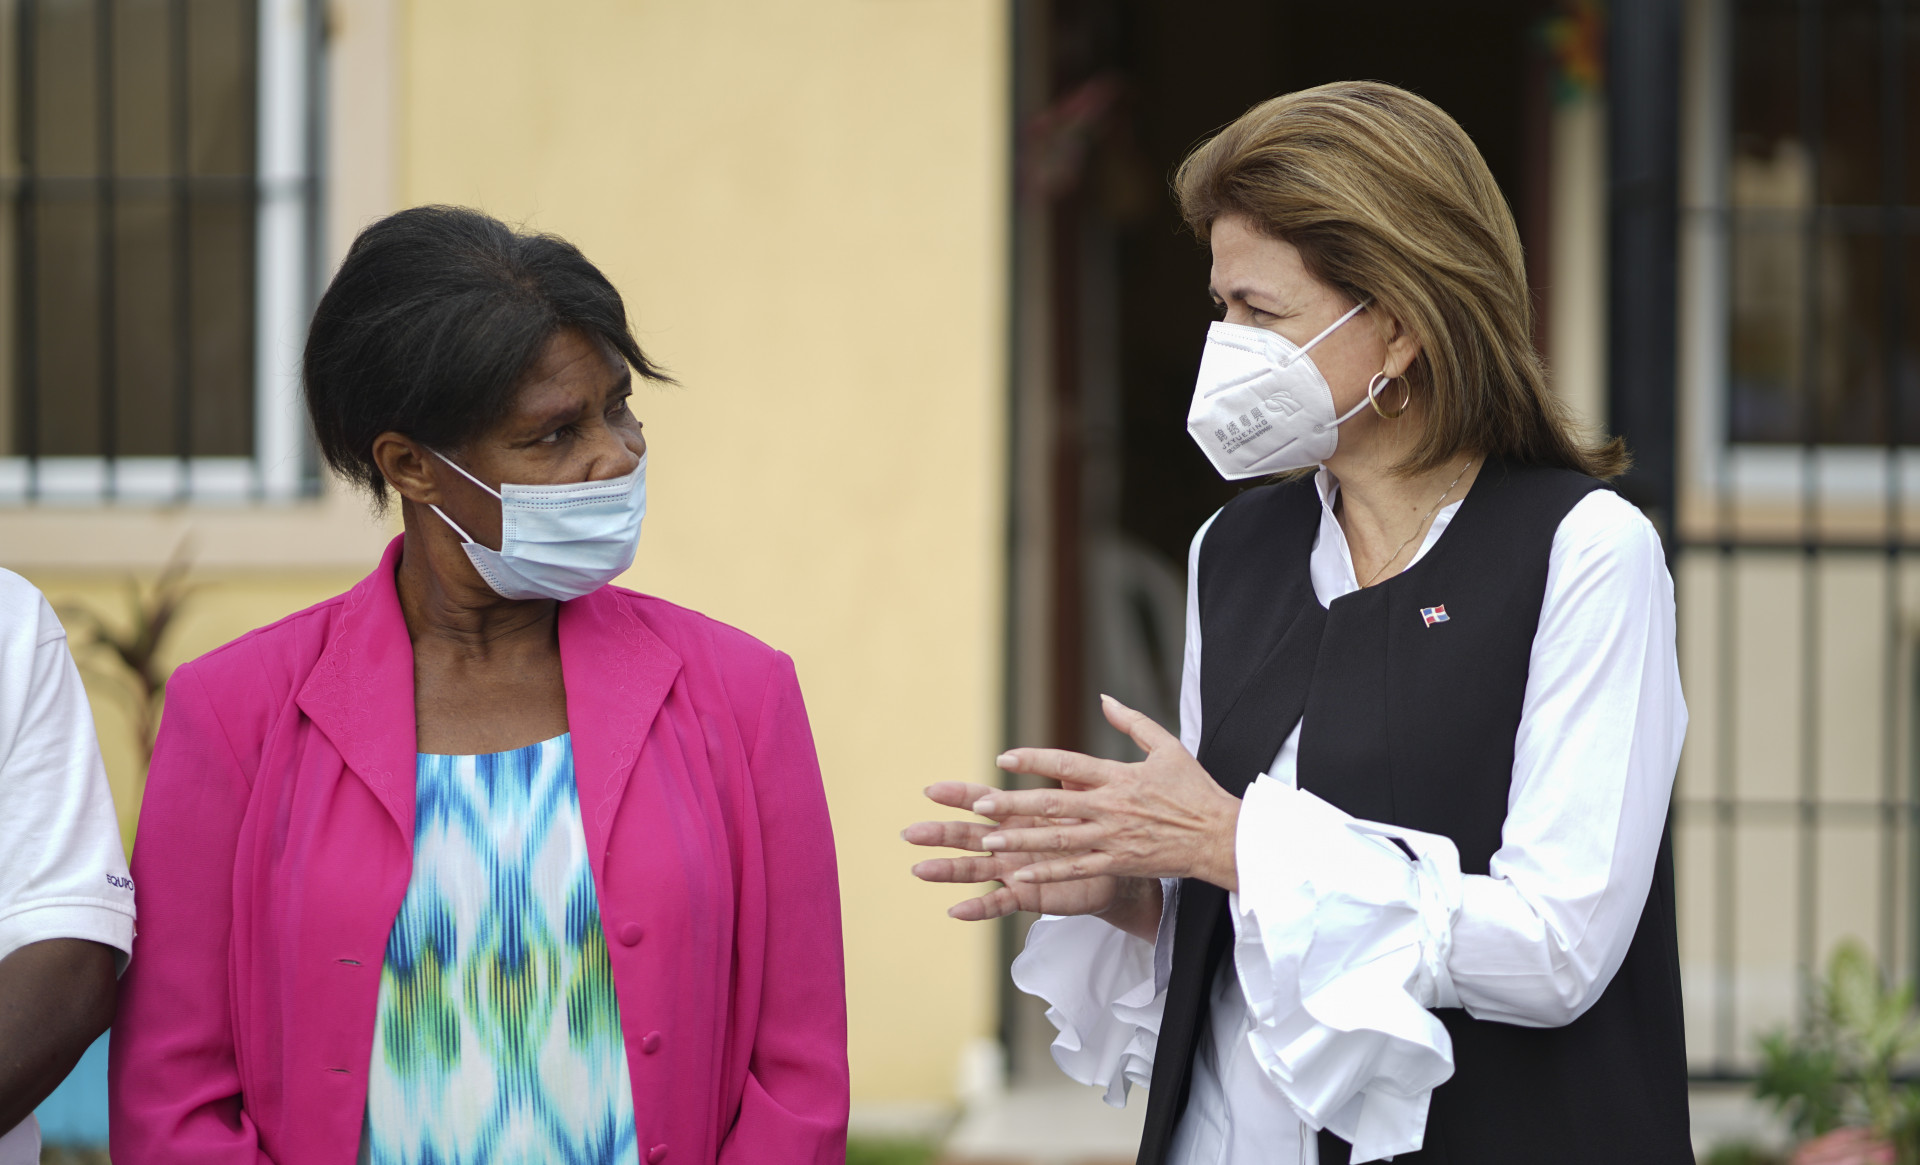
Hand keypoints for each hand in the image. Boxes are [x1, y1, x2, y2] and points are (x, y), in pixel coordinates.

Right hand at [904, 780, 1119, 920]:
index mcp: (1015, 815)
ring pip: (974, 870)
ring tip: (920, 870)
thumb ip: (1066, 778)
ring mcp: (1012, 870)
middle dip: (938, 834)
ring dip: (947, 871)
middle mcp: (1006, 843)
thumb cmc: (1090, 830)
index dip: (958, 796)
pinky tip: (955, 911)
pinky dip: (977, 909)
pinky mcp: (1026, 895)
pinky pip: (998, 903)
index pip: (981, 801)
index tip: (932, 790)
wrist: (1113, 870)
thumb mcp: (1078, 800)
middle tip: (910, 833)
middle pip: (966, 837)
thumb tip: (1061, 761)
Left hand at [974, 695, 1242, 891]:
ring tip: (988, 840)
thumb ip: (1132, 722)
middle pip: (1053, 803)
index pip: (1068, 763)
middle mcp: (1111, 807)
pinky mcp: (1118, 863)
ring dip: (1021, 840)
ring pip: (1058, 839)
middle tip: (979, 805)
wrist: (1220, 836)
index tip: (1004, 757)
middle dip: (1013, 804)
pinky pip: (1076, 869)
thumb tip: (1104, 698)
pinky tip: (1021, 874)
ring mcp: (1113, 838)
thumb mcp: (1168, 746)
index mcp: (1119, 776)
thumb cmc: (1195, 790)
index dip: (1034, 759)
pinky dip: (1048, 871)